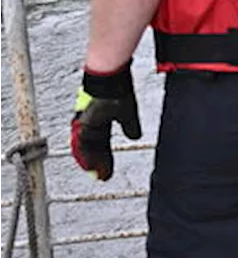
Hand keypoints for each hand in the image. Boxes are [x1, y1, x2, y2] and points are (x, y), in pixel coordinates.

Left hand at [71, 62, 141, 181]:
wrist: (110, 80)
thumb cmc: (118, 90)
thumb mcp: (129, 114)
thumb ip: (130, 127)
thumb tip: (134, 136)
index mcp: (102, 120)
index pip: (102, 143)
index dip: (105, 157)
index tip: (107, 169)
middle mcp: (92, 123)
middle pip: (95, 148)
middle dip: (99, 164)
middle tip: (102, 177)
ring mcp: (87, 124)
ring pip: (87, 149)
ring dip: (92, 163)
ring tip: (97, 174)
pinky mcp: (84, 124)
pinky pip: (83, 145)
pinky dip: (86, 157)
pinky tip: (90, 166)